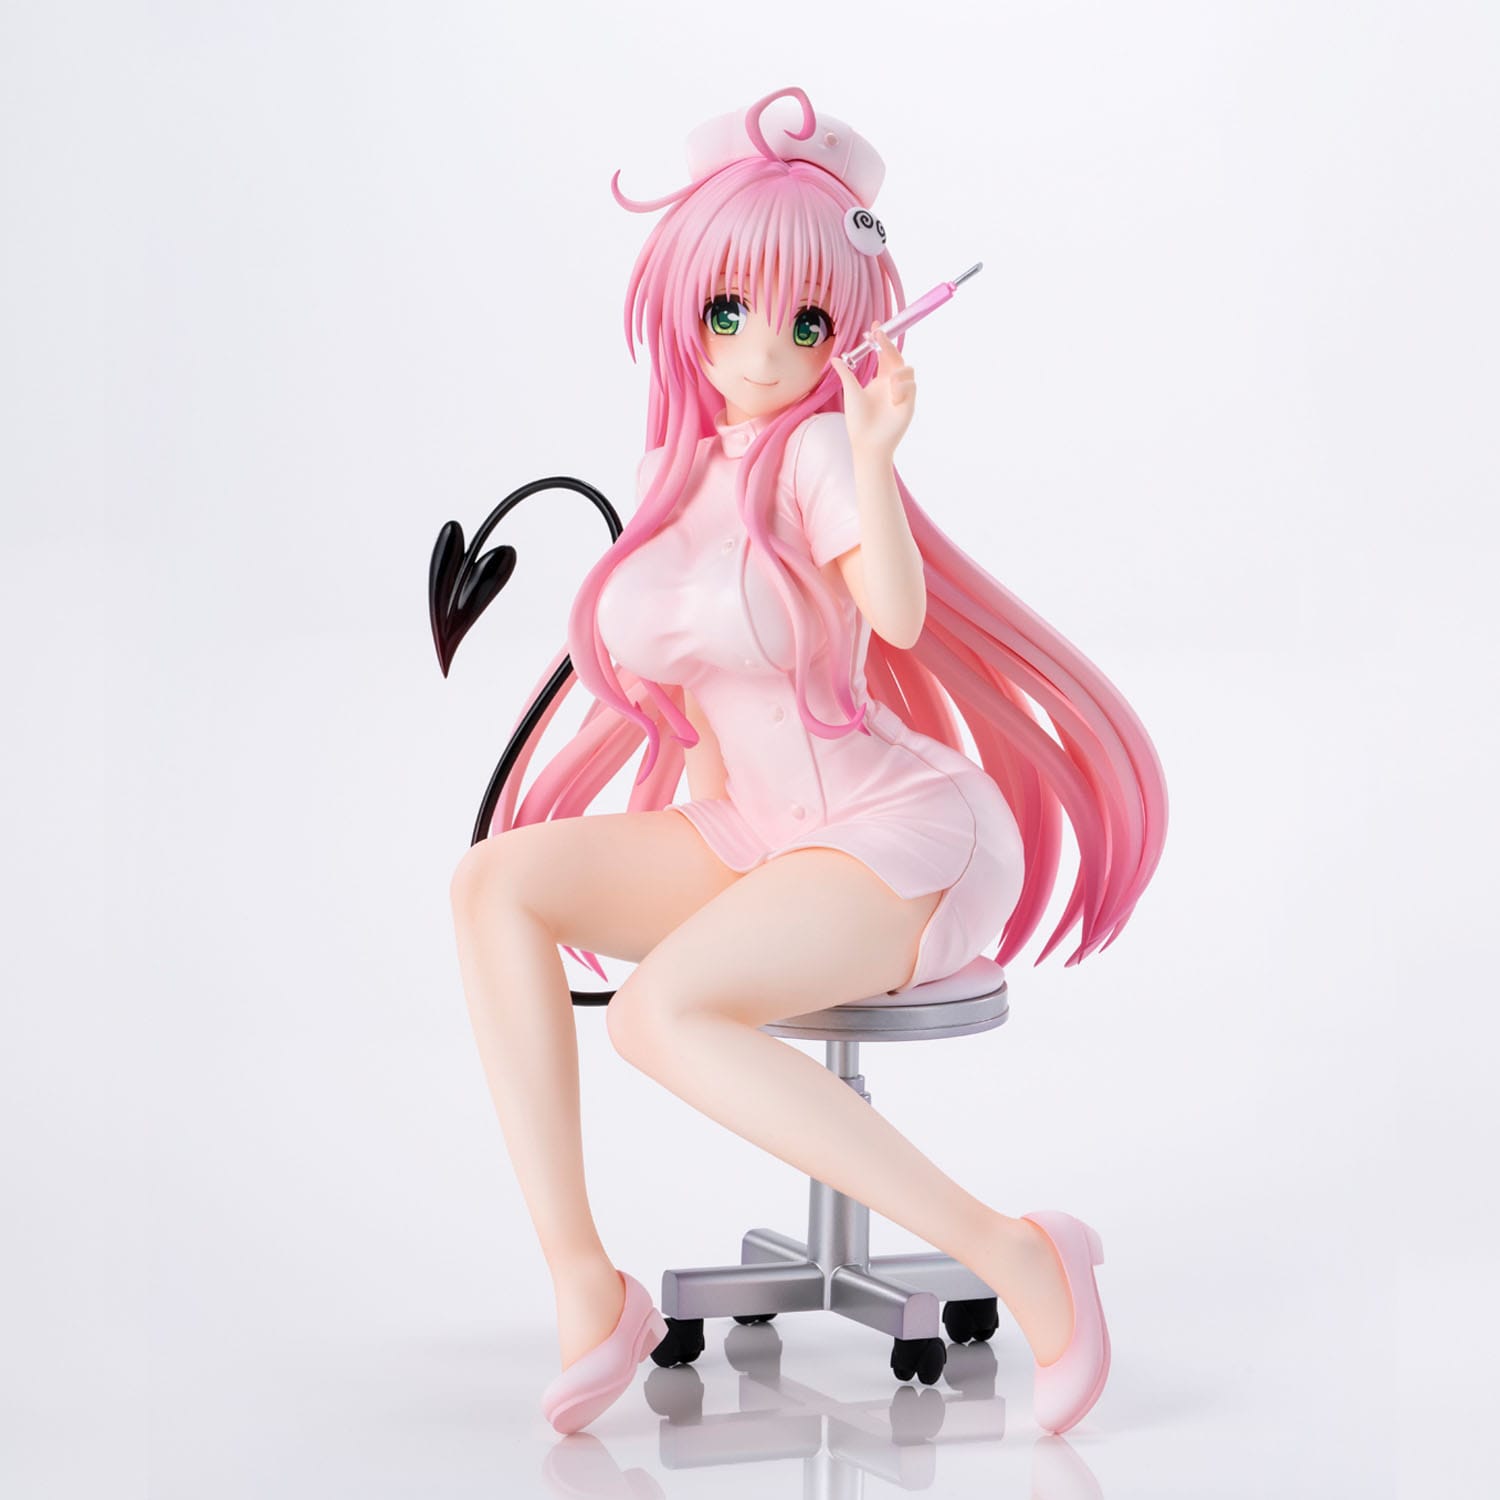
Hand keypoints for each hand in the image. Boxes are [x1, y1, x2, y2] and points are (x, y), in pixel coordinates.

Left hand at [830, 322, 916, 459]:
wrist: (867, 443)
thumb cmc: (859, 421)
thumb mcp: (851, 392)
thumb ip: (846, 374)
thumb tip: (836, 358)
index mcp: (879, 380)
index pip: (883, 355)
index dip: (881, 340)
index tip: (875, 326)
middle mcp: (892, 384)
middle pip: (896, 357)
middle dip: (889, 344)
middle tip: (879, 335)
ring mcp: (902, 393)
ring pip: (907, 368)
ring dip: (897, 370)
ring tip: (888, 381)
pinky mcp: (909, 403)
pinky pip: (911, 385)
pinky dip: (901, 387)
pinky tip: (893, 397)